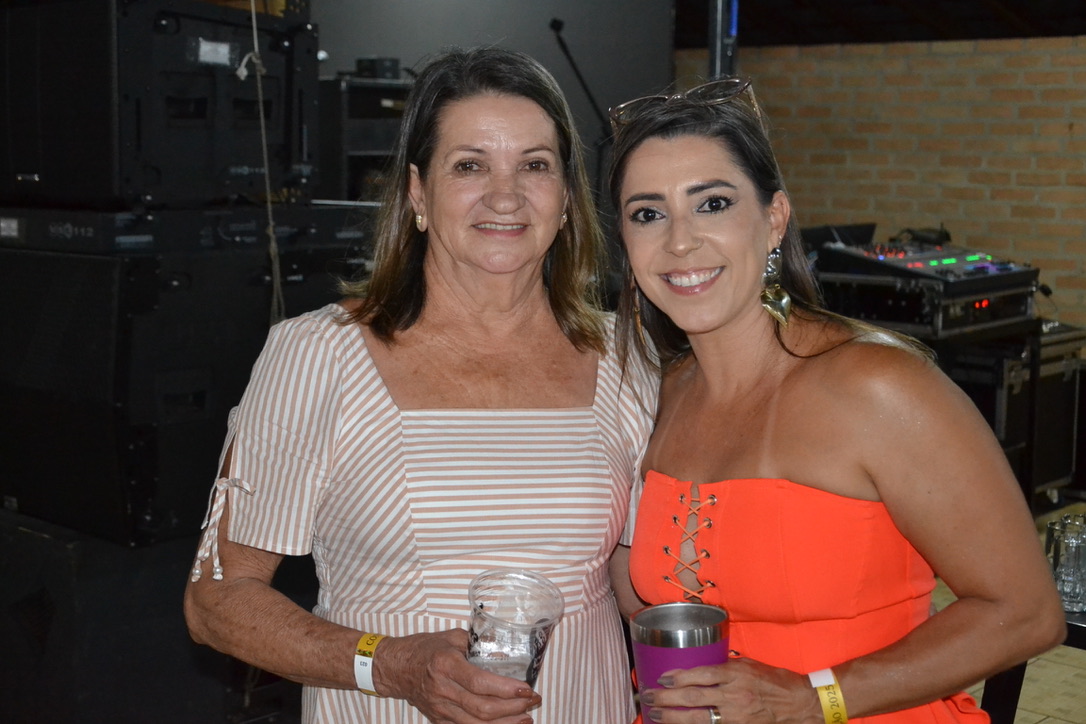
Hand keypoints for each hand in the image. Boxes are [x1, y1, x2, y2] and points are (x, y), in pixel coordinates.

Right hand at [373, 628, 540, 723]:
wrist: (395, 668)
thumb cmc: (424, 648)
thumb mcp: (452, 637)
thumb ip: (479, 643)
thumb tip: (506, 652)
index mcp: (445, 665)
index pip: (480, 682)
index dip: (506, 689)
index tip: (526, 689)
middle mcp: (442, 689)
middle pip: (482, 708)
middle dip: (513, 708)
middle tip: (533, 701)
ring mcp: (439, 709)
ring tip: (526, 718)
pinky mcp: (439, 720)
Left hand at [640, 658, 821, 723]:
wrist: (799, 703)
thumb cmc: (773, 680)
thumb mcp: (748, 664)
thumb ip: (724, 666)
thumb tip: (699, 666)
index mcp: (735, 674)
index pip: (700, 675)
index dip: (678, 677)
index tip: (662, 678)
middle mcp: (733, 694)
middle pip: (693, 698)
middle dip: (666, 699)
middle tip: (648, 698)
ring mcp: (736, 715)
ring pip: (698, 718)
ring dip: (673, 717)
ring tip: (655, 714)